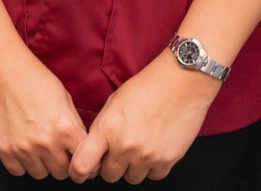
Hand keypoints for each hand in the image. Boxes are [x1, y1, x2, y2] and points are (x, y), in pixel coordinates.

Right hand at [0, 39, 89, 178]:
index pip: (84, 162)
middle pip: (62, 172)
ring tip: (37, 146)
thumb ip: (73, 124)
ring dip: (42, 164)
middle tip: (57, 150)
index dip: (83, 159)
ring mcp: (24, 148)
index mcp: (66, 128)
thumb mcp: (64, 97)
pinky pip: (18, 171)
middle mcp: (46, 142)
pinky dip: (21, 163)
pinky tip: (22, 147)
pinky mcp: (4, 150)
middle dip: (62, 163)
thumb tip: (79, 143)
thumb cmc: (32, 77)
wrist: (0, 68)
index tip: (78, 157)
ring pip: (41, 174)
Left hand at [69, 52, 218, 182]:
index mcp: (107, 129)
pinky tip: (155, 148)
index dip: (78, 172)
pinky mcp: (167, 160)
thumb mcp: (114, 102)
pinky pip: (153, 176)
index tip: (81, 172)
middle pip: (109, 176)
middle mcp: (125, 146)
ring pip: (132, 178)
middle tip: (120, 150)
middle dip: (111, 166)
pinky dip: (153, 167)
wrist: (181, 81)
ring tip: (140, 146)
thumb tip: (95, 151)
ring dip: (133, 167)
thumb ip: (102, 129)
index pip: (82, 165)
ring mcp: (147, 155)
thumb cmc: (147, 86)